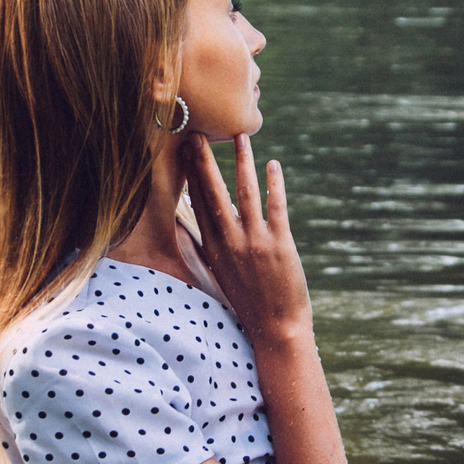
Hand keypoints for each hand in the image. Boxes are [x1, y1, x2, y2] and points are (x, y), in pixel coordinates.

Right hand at [179, 131, 311, 346]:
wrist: (276, 329)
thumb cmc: (250, 301)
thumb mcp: (221, 274)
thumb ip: (210, 248)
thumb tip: (195, 230)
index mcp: (214, 248)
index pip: (198, 204)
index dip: (191, 175)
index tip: (184, 151)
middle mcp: (230, 242)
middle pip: (213, 194)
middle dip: (203, 162)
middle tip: (196, 133)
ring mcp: (254, 243)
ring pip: (244, 194)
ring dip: (241, 163)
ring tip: (240, 136)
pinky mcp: (280, 245)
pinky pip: (275, 207)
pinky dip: (273, 184)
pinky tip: (272, 165)